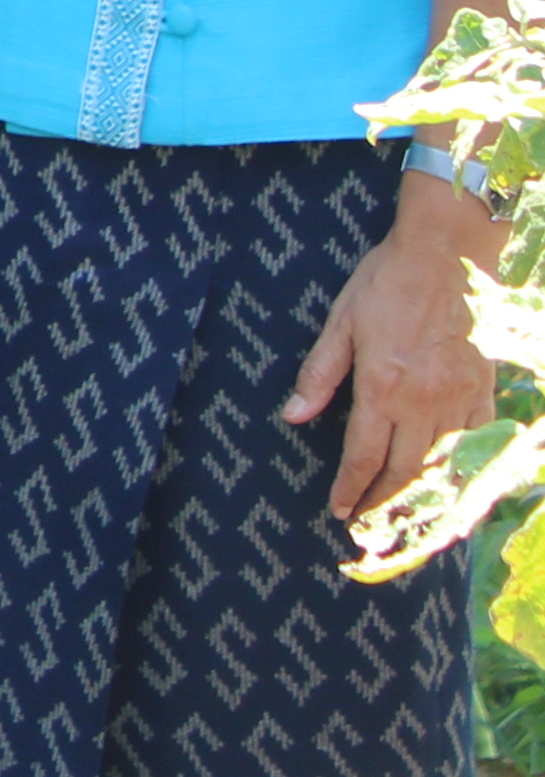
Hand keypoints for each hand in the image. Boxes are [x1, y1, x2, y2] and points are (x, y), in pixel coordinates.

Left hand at [288, 189, 498, 521]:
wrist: (444, 256)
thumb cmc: (385, 285)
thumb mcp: (340, 323)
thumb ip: (319, 374)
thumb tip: (293, 415)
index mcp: (382, 386)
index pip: (363, 455)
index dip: (349, 488)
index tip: (338, 509)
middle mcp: (423, 401)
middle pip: (403, 469)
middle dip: (382, 500)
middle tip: (366, 520)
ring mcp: (459, 398)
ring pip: (441, 464)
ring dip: (420, 493)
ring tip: (401, 513)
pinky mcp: (484, 390)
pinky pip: (476, 443)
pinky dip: (463, 469)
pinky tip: (449, 483)